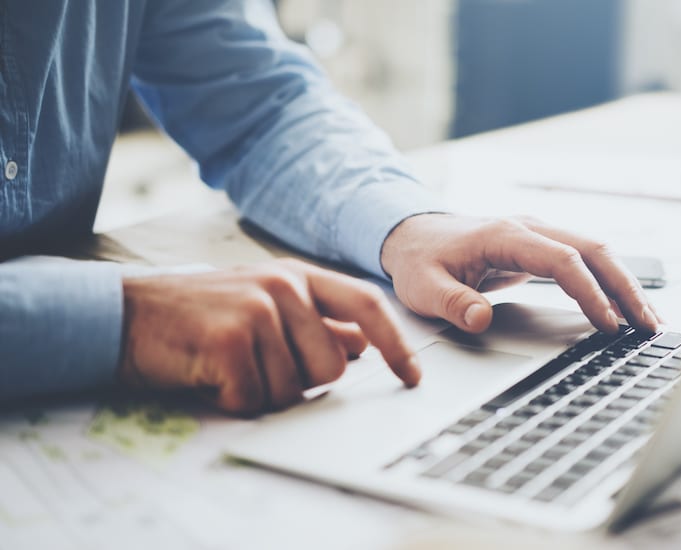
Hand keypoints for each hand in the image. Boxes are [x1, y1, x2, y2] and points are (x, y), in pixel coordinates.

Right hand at [118, 259, 419, 414]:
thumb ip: (314, 321)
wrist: (123, 314)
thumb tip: (361, 343)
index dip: (396, 343)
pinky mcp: (231, 337)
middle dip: (299, 381)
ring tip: (228, 367)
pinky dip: (233, 401)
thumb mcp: (263, 305)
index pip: (367, 306)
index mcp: (298, 276)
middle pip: (332, 365)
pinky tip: (210, 375)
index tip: (412, 375)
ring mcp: (258, 308)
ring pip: (294, 388)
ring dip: (261, 392)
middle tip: (258, 367)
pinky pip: (256, 398)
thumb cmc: (197, 315)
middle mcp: (284, 285)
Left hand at [381, 214, 660, 333]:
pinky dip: (610, 282)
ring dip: (626, 284)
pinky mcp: (543, 246)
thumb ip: (452, 303)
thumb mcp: (423, 287)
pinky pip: (586, 260)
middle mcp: (531, 228)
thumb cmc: (420, 260)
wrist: (413, 234)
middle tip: (650, 325)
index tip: (608, 324)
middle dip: (626, 288)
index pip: (562, 261)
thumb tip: (480, 318)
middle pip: (594, 250)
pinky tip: (625, 306)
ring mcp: (540, 234)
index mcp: (506, 235)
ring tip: (650, 321)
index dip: (589, 292)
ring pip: (597, 252)